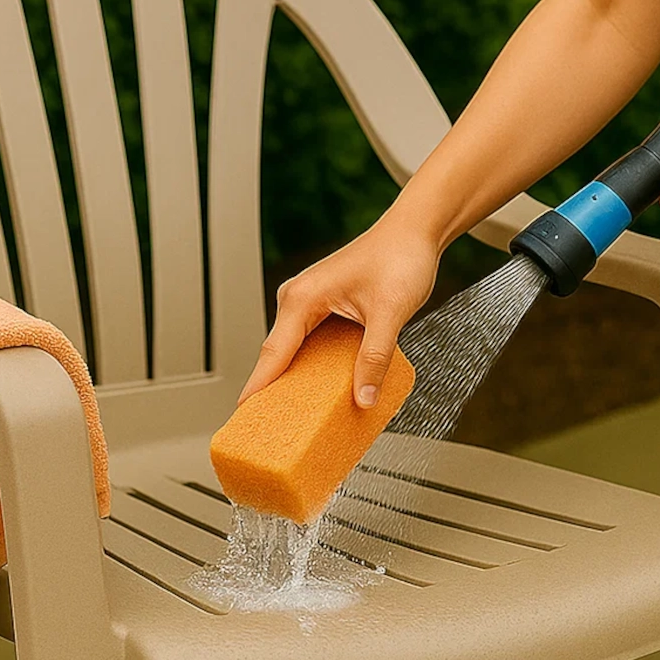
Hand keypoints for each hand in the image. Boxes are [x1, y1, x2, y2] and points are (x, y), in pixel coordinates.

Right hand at [239, 216, 439, 407]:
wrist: (415, 231)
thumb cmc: (400, 256)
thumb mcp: (390, 313)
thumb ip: (375, 357)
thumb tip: (364, 397)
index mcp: (302, 298)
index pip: (272, 353)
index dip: (258, 388)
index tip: (244, 416)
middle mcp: (298, 300)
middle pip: (276, 356)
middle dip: (273, 391)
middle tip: (270, 428)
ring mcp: (309, 304)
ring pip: (293, 352)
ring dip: (293, 381)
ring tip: (293, 416)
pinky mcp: (324, 309)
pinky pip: (309, 346)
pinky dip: (311, 368)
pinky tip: (320, 390)